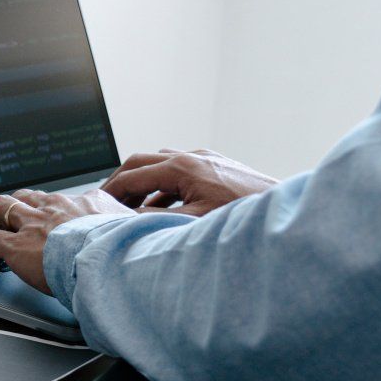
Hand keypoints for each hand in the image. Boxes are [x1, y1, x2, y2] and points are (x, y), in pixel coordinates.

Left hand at [0, 188, 133, 293]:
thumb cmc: (132, 252)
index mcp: (89, 203)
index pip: (66, 200)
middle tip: (13, 221)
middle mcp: (58, 207)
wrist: (114, 259)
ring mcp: (34, 224)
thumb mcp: (140, 234)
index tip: (53, 219)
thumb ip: (137, 232)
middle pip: (29, 196)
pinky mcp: (16, 245)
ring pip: (2, 207)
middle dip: (18, 207)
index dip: (55, 210)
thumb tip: (154, 236)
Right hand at [102, 149, 276, 215]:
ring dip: (142, 183)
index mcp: (182, 167)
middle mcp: (193, 157)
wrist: (285, 211)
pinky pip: (180, 171)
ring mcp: (207, 159)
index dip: (110, 192)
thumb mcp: (192, 224)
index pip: (131, 176)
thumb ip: (155, 220)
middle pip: (141, 162)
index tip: (96, 205)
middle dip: (120, 182)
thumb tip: (125, 222)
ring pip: (160, 164)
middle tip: (105, 201)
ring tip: (130, 207)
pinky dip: (163, 187)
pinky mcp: (218, 167)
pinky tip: (162, 207)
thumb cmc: (243, 217)